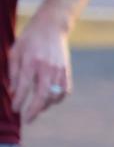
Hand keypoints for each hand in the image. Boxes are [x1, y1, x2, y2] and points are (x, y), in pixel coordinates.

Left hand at [9, 5, 72, 126]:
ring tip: (36, 108)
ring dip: (45, 106)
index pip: (24, 86)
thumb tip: (14, 92)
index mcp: (31, 61)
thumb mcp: (15, 51)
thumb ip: (14, 72)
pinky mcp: (66, 72)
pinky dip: (57, 99)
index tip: (15, 110)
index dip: (19, 101)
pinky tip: (49, 100)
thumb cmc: (30, 39)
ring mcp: (59, 70)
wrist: (52, 26)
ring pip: (54, 96)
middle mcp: (47, 68)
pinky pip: (64, 92)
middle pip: (42, 96)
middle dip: (34, 111)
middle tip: (27, 120)